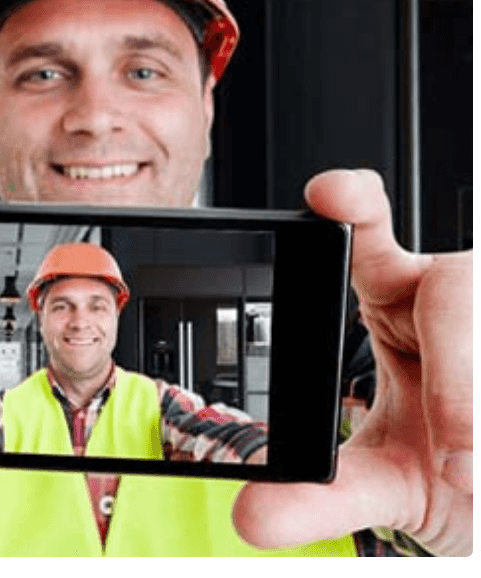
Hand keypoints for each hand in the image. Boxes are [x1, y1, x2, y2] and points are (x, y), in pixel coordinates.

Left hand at [233, 169, 471, 555]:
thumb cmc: (445, 474)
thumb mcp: (383, 485)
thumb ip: (320, 497)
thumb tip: (251, 515)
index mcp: (393, 299)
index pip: (368, 232)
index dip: (354, 201)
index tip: (330, 194)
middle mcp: (445, 298)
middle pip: (454, 289)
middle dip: (457, 374)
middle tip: (456, 458)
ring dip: (474, 406)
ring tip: (470, 472)